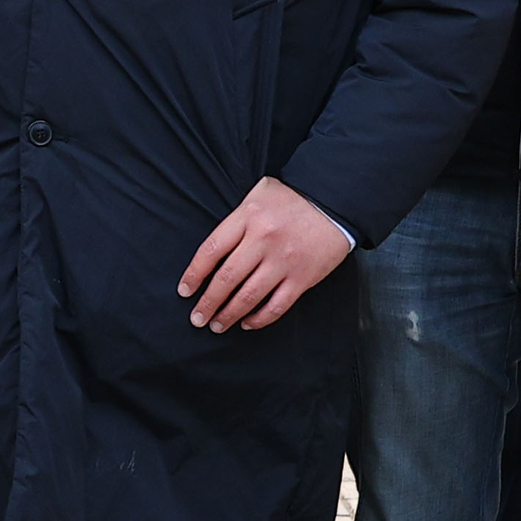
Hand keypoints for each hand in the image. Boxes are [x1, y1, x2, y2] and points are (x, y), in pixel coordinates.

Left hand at [178, 175, 352, 332]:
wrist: (335, 202)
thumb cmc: (292, 198)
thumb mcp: (256, 196)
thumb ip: (235, 221)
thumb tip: (212, 252)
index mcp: (247, 218)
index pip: (210, 251)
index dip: (194, 275)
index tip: (184, 291)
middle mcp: (263, 240)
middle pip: (227, 278)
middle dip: (208, 302)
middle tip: (197, 318)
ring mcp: (284, 261)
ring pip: (249, 296)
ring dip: (229, 315)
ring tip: (217, 325)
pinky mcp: (303, 277)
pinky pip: (278, 305)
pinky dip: (260, 318)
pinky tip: (248, 323)